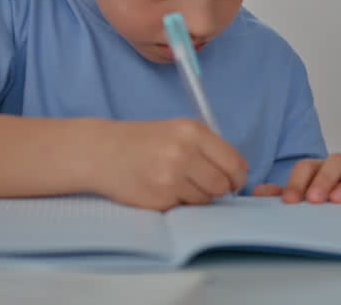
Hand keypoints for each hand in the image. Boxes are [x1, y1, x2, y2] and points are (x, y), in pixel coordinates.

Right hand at [94, 119, 246, 210]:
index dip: (237, 177)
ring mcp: (171, 177)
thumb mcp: (178, 131)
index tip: (234, 182)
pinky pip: (184, 209)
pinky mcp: (159, 199)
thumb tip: (237, 175)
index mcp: (193, 131)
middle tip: (200, 183)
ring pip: (204, 200)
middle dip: (216, 189)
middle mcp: (184, 152)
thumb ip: (208, 149)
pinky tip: (161, 189)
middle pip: (221, 185)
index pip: (234, 162)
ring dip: (195, 197)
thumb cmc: (143, 142)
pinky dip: (177, 203)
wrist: (102, 151)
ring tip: (174, 182)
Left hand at [252, 153, 340, 203]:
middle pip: (336, 162)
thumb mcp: (297, 202)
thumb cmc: (317, 208)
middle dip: (325, 179)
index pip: (307, 167)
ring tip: (339, 200)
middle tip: (315, 198)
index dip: (297, 182)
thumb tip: (259, 192)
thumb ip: (280, 196)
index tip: (291, 202)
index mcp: (317, 170)